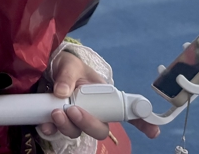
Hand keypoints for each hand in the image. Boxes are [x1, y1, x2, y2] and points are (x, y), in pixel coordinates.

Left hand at [38, 51, 159, 140]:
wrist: (48, 69)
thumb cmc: (68, 66)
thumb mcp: (70, 64)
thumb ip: (67, 75)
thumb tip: (62, 92)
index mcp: (104, 97)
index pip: (127, 111)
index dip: (142, 122)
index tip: (154, 131)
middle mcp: (94, 111)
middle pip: (100, 129)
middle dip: (87, 123)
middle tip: (73, 110)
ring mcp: (77, 119)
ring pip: (78, 132)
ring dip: (67, 126)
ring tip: (55, 112)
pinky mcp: (61, 123)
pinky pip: (58, 133)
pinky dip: (51, 130)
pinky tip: (44, 124)